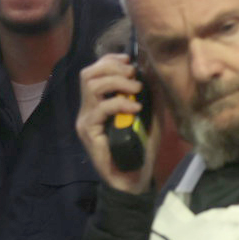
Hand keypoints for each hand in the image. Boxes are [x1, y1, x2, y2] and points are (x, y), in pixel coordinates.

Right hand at [76, 53, 156, 194]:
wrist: (133, 179)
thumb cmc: (142, 148)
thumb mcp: (151, 115)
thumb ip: (150, 94)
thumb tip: (151, 68)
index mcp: (98, 102)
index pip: (94, 71)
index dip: (110, 60)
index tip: (130, 60)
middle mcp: (88, 108)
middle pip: (88, 74)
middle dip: (113, 68)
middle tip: (133, 76)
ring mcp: (86, 120)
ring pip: (92, 86)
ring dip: (117, 82)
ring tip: (136, 90)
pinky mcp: (88, 131)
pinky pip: (100, 108)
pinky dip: (119, 103)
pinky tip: (135, 108)